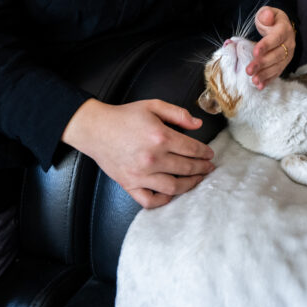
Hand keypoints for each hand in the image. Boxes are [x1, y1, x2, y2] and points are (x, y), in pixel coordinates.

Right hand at [61, 98, 214, 208]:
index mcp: (160, 137)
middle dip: (202, 168)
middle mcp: (152, 158)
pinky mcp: (129, 184)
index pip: (192, 149)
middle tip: (208, 168)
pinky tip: (171, 194)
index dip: (205, 153)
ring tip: (197, 180)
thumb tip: (198, 125)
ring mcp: (141, 175)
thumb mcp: (153, 105)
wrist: (95, 129)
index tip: (210, 154)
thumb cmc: (124, 117)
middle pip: (186, 168)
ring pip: (173, 187)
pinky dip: (162, 200)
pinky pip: (149, 200)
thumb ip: (178, 113)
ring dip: (190, 185)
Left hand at [246, 6, 295, 88]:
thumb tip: (267, 16)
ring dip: (265, 74)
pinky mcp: (283, 63)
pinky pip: (277, 73)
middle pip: (276, 55)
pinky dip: (269, 80)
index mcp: (284, 30)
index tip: (255, 52)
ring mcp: (287, 55)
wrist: (281, 27)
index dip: (266, 46)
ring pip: (277, 66)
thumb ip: (266, 14)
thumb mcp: (267, 13)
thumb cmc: (270, 20)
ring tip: (254, 80)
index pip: (276, 38)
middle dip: (262, 63)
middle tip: (249, 70)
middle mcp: (289, 44)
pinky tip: (260, 86)